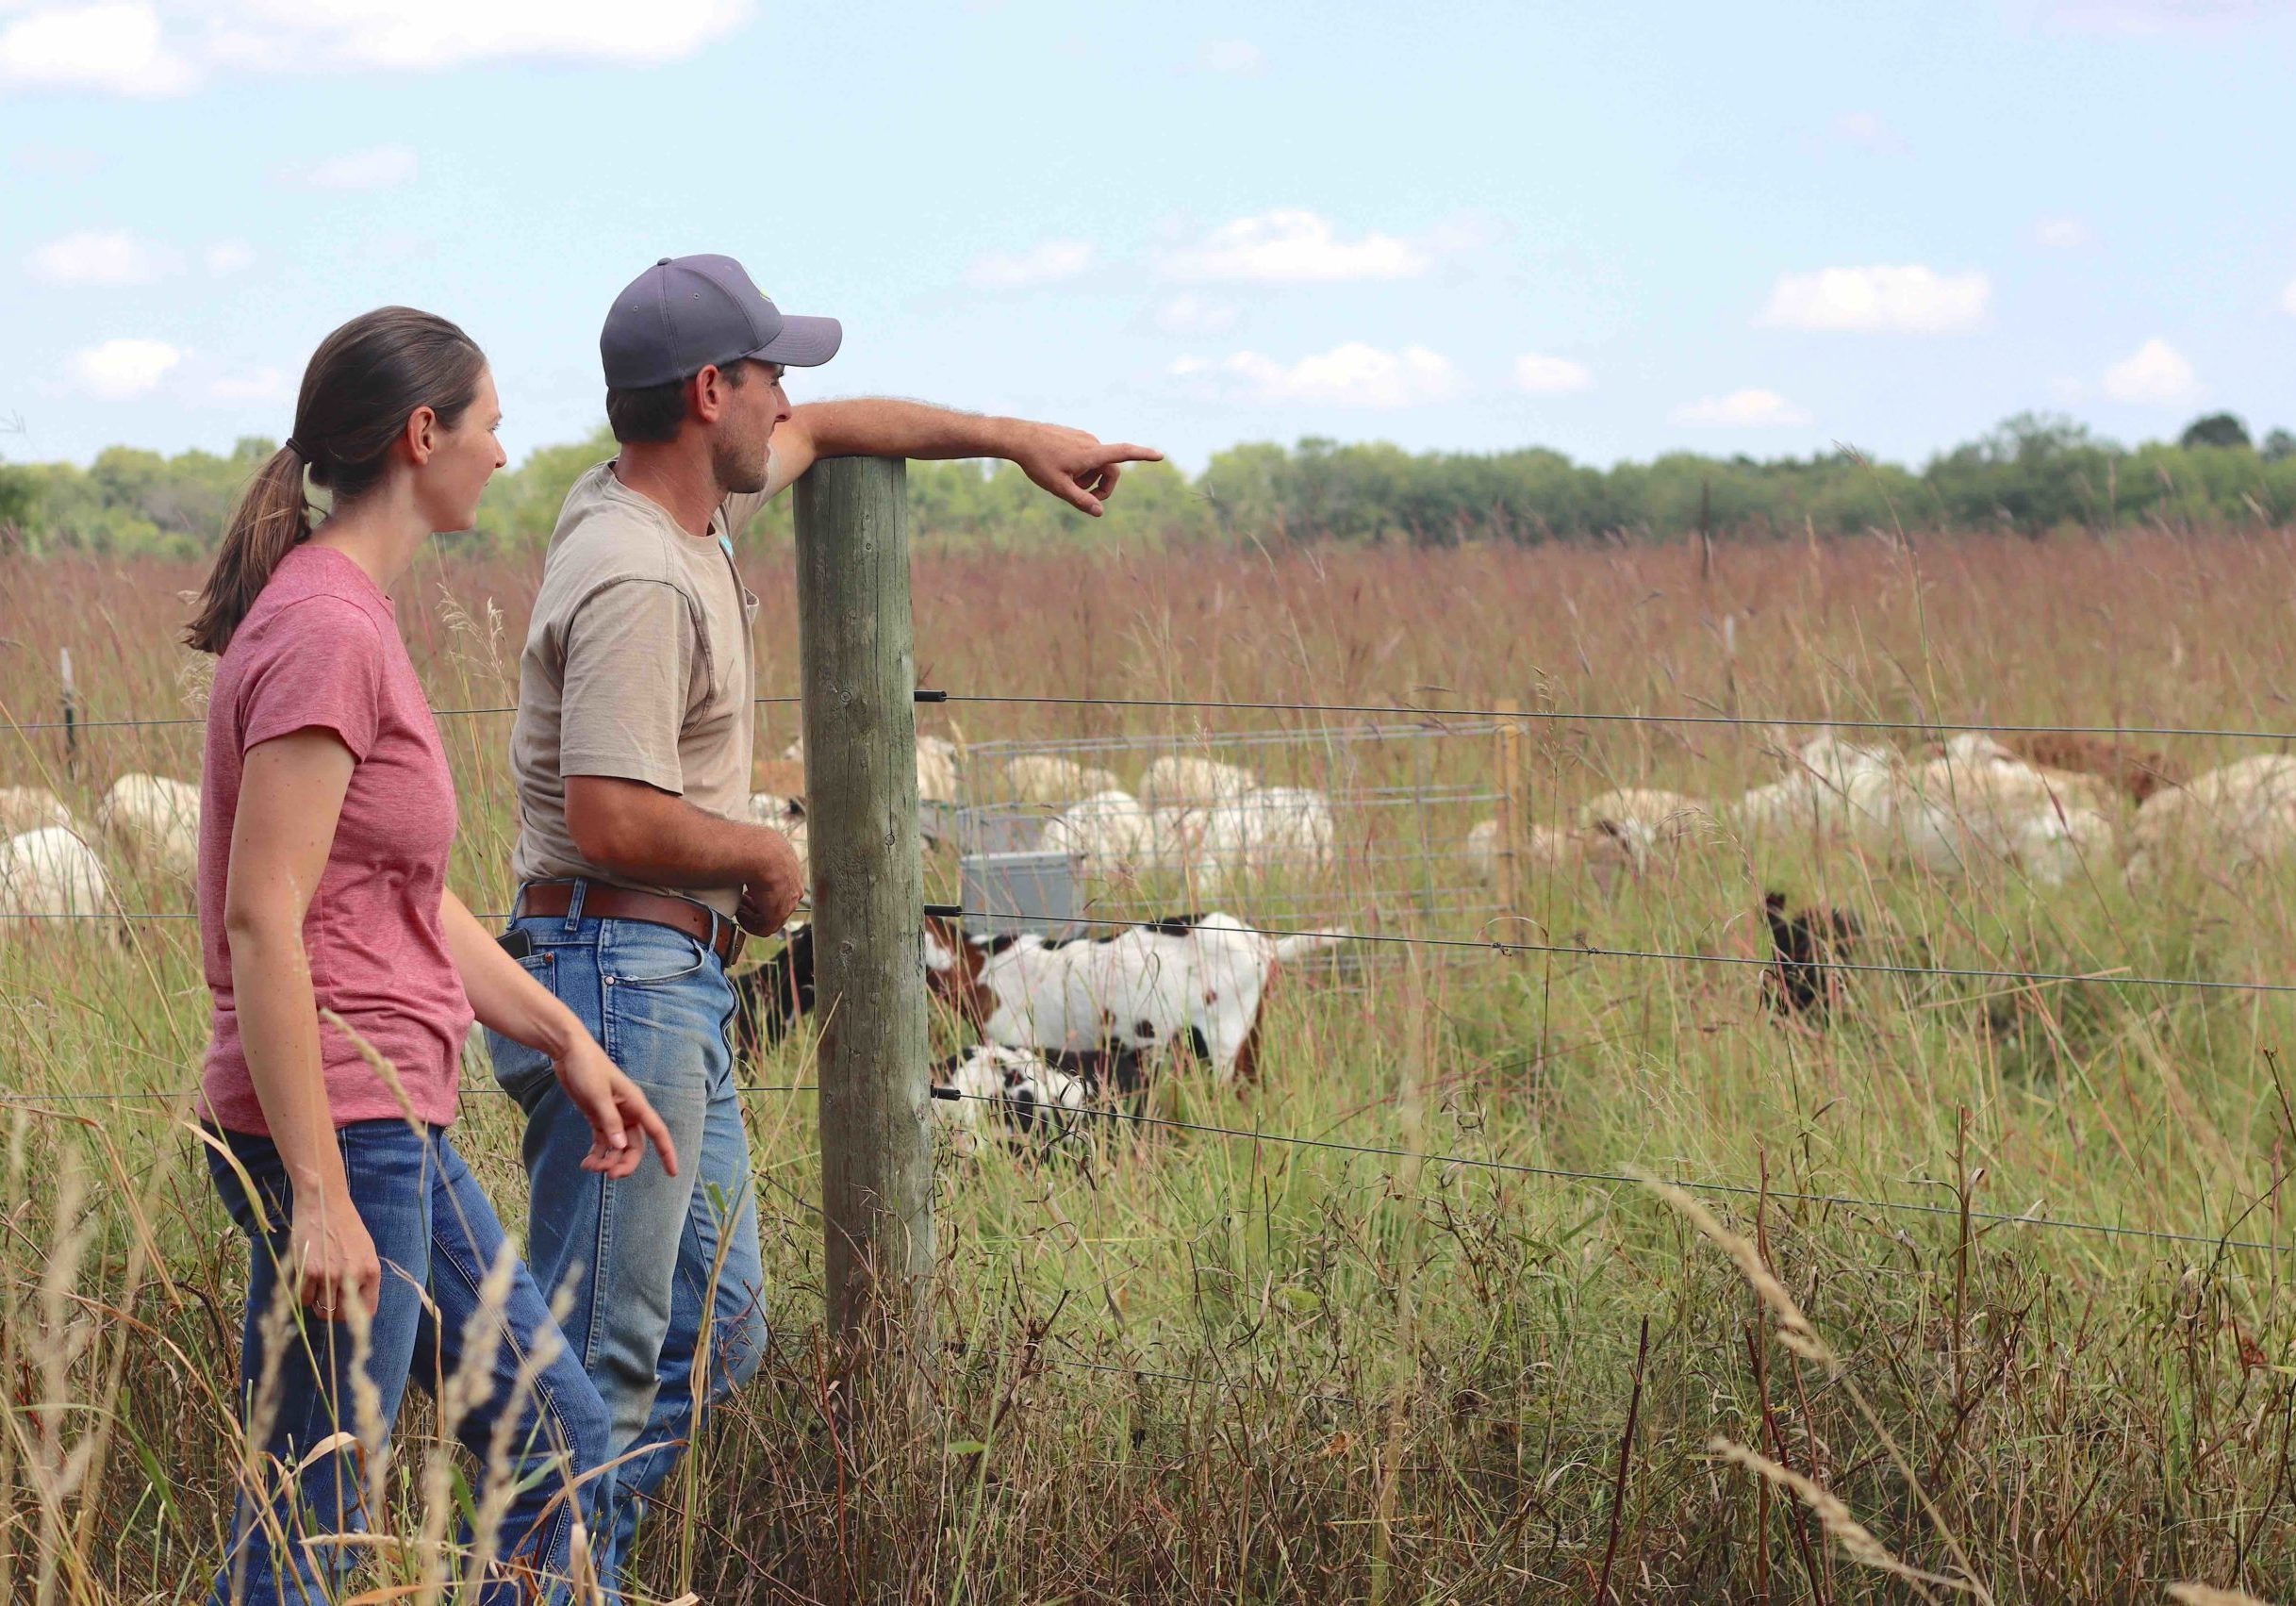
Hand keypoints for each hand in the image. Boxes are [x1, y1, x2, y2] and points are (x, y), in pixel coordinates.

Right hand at [290, 1191, 381, 1322]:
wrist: (324, 1202)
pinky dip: (303, 1295)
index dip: (356, 1316)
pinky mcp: (307, 1271)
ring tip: (317, 1289)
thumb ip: (363, 1277)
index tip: (347, 1312)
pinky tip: (306, 1281)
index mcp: (371, 1271)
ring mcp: (329, 1275)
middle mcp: (352, 1276)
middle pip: (341, 1316)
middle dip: (334, 1314)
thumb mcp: (365, 1250)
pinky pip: (303, 1298)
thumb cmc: (346, 1225)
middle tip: (328, 1304)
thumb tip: (356, 1305)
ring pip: (321, 1310)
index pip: (367, 1311)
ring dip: (317, 1305)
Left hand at [553, 1034, 679, 1178]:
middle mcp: (628, 1113)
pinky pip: (603, 1142)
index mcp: (635, 1105)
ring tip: (589, 1167)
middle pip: (634, 1146)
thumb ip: (609, 1122)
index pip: (657, 1132)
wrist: (569, 1052)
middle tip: (609, 1175)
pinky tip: (586, 1162)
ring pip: (618, 1147)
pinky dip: (597, 1154)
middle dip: (624, 1163)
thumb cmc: (587, 1068)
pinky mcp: (597, 1117)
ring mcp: (613, 1116)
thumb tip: (620, 1147)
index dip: (667, 1153)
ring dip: (607, 1161)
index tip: (673, 1173)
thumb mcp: (597, 1095)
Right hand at [737, 833, 805, 936]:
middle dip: (758, 902)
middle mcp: (794, 883)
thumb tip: (740, 852)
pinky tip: (739, 915)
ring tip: (739, 908)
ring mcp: (788, 900)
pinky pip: (765, 928)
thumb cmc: (751, 843)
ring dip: (754, 914)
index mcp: (790, 865)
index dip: (761, 888)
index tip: (746, 888)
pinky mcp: (778, 914)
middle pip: (777, 900)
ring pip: (771, 915)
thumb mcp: (757, 845)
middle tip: (741, 900)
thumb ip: (755, 853)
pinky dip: (750, 924)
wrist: (759, 852)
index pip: (780, 883)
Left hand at [1008, 423, 1163, 517]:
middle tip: (1080, 498)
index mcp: (1091, 454)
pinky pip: (1088, 455)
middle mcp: (1092, 443)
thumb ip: (1081, 500)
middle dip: (1101, 486)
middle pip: (1110, 470)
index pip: (1124, 453)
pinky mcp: (1077, 436)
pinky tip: (1060, 468)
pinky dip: (1081, 467)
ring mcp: (1084, 438)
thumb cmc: (1038, 463)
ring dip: (1088, 477)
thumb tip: (1100, 512)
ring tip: (1065, 479)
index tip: (1160, 455)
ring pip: (1097, 464)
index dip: (1143, 455)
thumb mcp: (1058, 487)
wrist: (1020, 438)